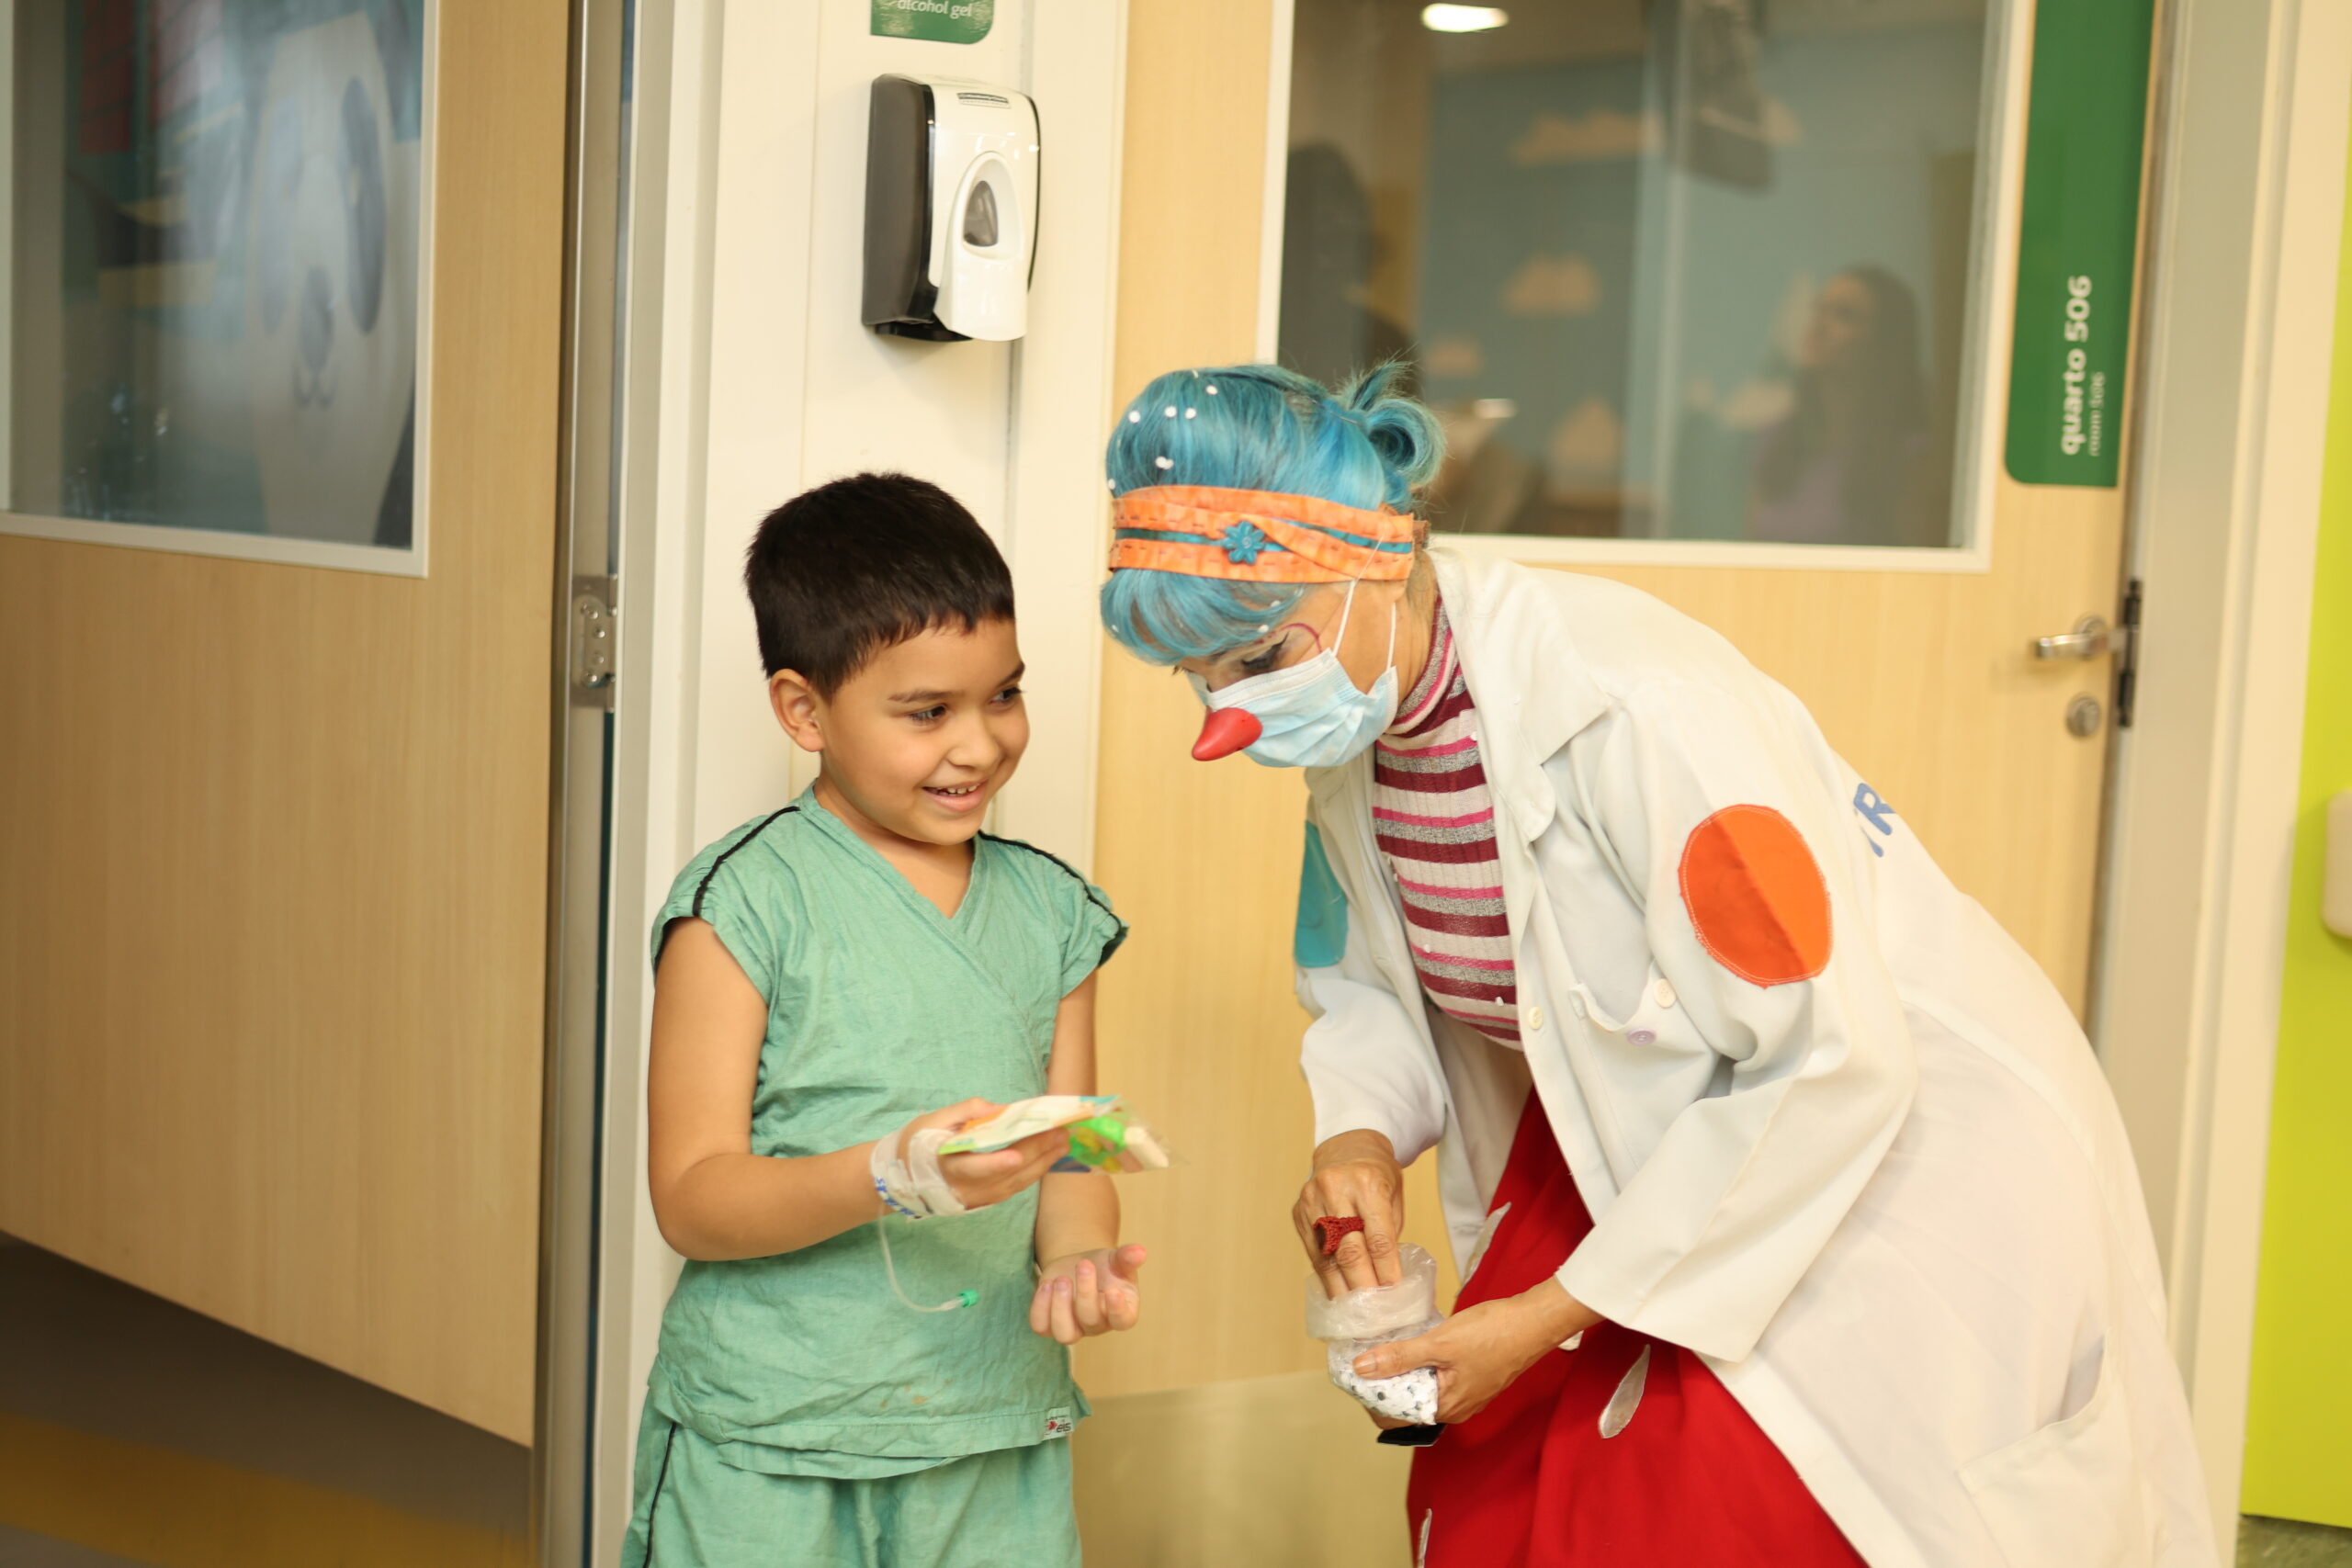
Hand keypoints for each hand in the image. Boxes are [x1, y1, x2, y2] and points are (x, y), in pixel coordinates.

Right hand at [902, 1100, 1067, 1211]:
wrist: (903, 1175)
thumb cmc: (918, 1143)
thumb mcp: (933, 1120)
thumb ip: (966, 1112)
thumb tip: (998, 1109)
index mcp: (947, 1165)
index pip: (973, 1167)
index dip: (995, 1163)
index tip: (1017, 1155)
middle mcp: (965, 1187)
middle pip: (1006, 1174)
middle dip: (1035, 1153)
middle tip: (1059, 1133)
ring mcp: (977, 1198)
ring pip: (1016, 1183)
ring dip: (1043, 1163)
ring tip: (1063, 1143)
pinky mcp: (986, 1201)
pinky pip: (1015, 1187)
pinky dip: (1035, 1172)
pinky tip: (1049, 1157)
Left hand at [1029, 1245, 1147, 1343]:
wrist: (1080, 1266)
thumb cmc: (1105, 1266)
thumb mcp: (1117, 1259)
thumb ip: (1127, 1257)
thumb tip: (1139, 1251)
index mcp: (1122, 1311)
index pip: (1123, 1320)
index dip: (1117, 1310)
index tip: (1112, 1291)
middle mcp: (1098, 1325)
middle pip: (1091, 1320)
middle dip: (1085, 1292)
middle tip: (1084, 1264)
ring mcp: (1074, 1328)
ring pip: (1065, 1334)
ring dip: (1060, 1307)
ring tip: (1061, 1279)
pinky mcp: (1050, 1324)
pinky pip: (1041, 1326)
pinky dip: (1040, 1307)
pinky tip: (1046, 1284)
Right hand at [1294, 1129, 1405, 1297]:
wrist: (1346, 1147)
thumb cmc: (1377, 1175)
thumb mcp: (1393, 1197)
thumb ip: (1388, 1234)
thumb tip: (1388, 1279)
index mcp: (1367, 1184)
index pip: (1377, 1237)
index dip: (1385, 1270)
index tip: (1393, 1295)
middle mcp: (1335, 1190)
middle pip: (1348, 1249)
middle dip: (1362, 1285)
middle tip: (1374, 1314)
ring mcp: (1312, 1201)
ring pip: (1326, 1255)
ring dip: (1342, 1287)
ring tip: (1354, 1313)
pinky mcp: (1298, 1212)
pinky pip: (1313, 1252)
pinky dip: (1327, 1276)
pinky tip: (1337, 1294)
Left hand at [1350, 1280, 1600, 1424]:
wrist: (1534, 1321)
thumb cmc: (1493, 1334)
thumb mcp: (1439, 1343)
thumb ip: (1400, 1357)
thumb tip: (1361, 1369)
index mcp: (1446, 1409)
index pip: (1397, 1415)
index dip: (1372, 1396)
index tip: (1353, 1373)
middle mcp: (1455, 1408)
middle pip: (1408, 1402)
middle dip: (1384, 1381)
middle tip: (1363, 1354)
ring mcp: (1465, 1393)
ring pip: (1422, 1387)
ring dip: (1402, 1370)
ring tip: (1381, 1347)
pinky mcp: (1471, 1376)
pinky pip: (1436, 1376)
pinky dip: (1420, 1363)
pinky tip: (1411, 1342)